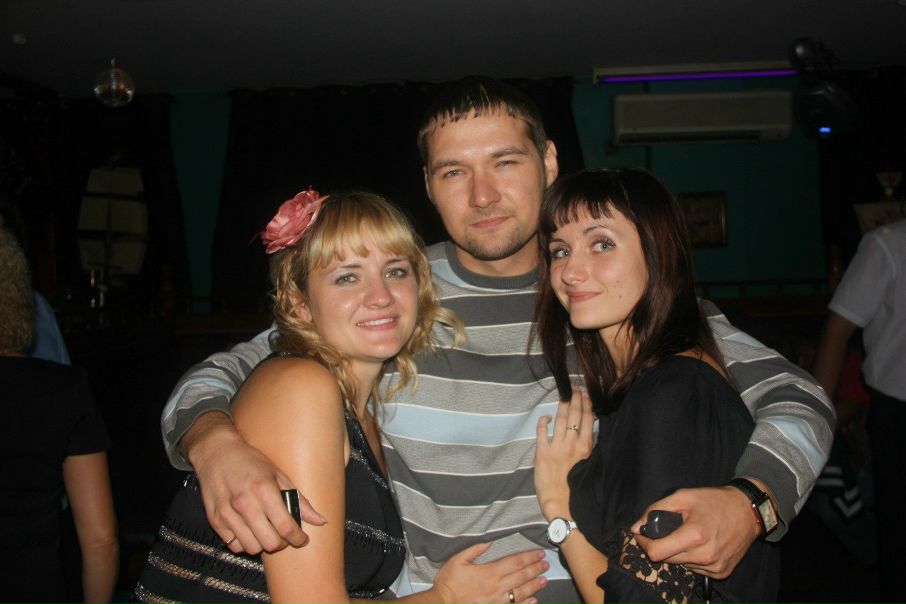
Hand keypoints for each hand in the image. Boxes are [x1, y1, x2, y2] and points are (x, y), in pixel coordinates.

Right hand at [183, 412, 325, 553]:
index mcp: (264, 490)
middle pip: (270, 543)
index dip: (298, 538)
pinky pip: (234, 545)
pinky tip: (249, 531)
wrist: (216, 452)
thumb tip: (320, 520)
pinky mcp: (215, 520)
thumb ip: (299, 500)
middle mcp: (245, 504)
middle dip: (282, 543)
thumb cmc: (250, 461)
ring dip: (263, 544)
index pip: (286, 527)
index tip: (302, 539)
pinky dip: (244, 543)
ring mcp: (227, 514)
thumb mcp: (278, 474)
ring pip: (251, 548)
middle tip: (284, 535)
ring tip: (266, 532)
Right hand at [431, 543, 548, 603]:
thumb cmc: (449, 581)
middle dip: (535, 569)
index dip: (529, 557)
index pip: (515, 562)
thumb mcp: (458, 560)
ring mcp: (497, 600)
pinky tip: (534, 600)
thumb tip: (490, 541)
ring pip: (521, 592)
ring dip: (534, 586)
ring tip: (544, 580)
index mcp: (490, 572)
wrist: (442, 603)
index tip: (539, 553)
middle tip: (546, 565)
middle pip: (521, 576)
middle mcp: (497, 586)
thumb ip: (475, 549)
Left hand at [534, 389, 592, 519]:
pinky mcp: (541, 452)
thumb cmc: (578, 490)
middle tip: (575, 389)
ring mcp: (556, 447)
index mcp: (586, 448)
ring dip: (562, 406)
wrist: (562, 505)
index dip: (586, 405)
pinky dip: (543, 421)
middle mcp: (571, 444)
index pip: (587, 420)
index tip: (586, 394)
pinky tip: (546, 416)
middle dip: (575, 400)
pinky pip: (541, 431)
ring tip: (565, 396)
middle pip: (574, 416)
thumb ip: (589, 449)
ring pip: (560, 420)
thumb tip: (588, 434)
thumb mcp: (589, 467)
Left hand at [630, 485, 759, 578]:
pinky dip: (692, 559)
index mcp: (694, 535)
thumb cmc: (715, 501)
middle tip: (668, 531)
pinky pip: (695, 570)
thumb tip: (637, 527)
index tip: (643, 535)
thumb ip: (657, 509)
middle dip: (661, 545)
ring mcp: (714, 566)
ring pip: (680, 565)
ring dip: (678, 552)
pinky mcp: (721, 572)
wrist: (748, 512)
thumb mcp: (684, 496)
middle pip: (667, 559)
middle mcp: (705, 555)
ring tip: (688, 535)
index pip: (656, 553)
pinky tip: (700, 544)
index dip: (644, 543)